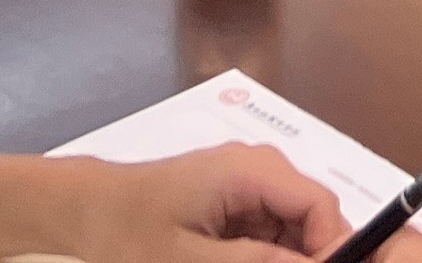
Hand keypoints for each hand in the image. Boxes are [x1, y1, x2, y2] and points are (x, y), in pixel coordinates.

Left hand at [53, 143, 393, 261]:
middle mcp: (259, 166)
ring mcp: (250, 181)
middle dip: (312, 257)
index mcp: (251, 170)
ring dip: (290, 258)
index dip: (333, 249)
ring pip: (298, 228)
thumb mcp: (189, 260)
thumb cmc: (128, 230)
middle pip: (314, 217)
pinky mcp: (239, 198)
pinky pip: (275, 231)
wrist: (88, 208)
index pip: (322, 206)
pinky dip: (270, 256)